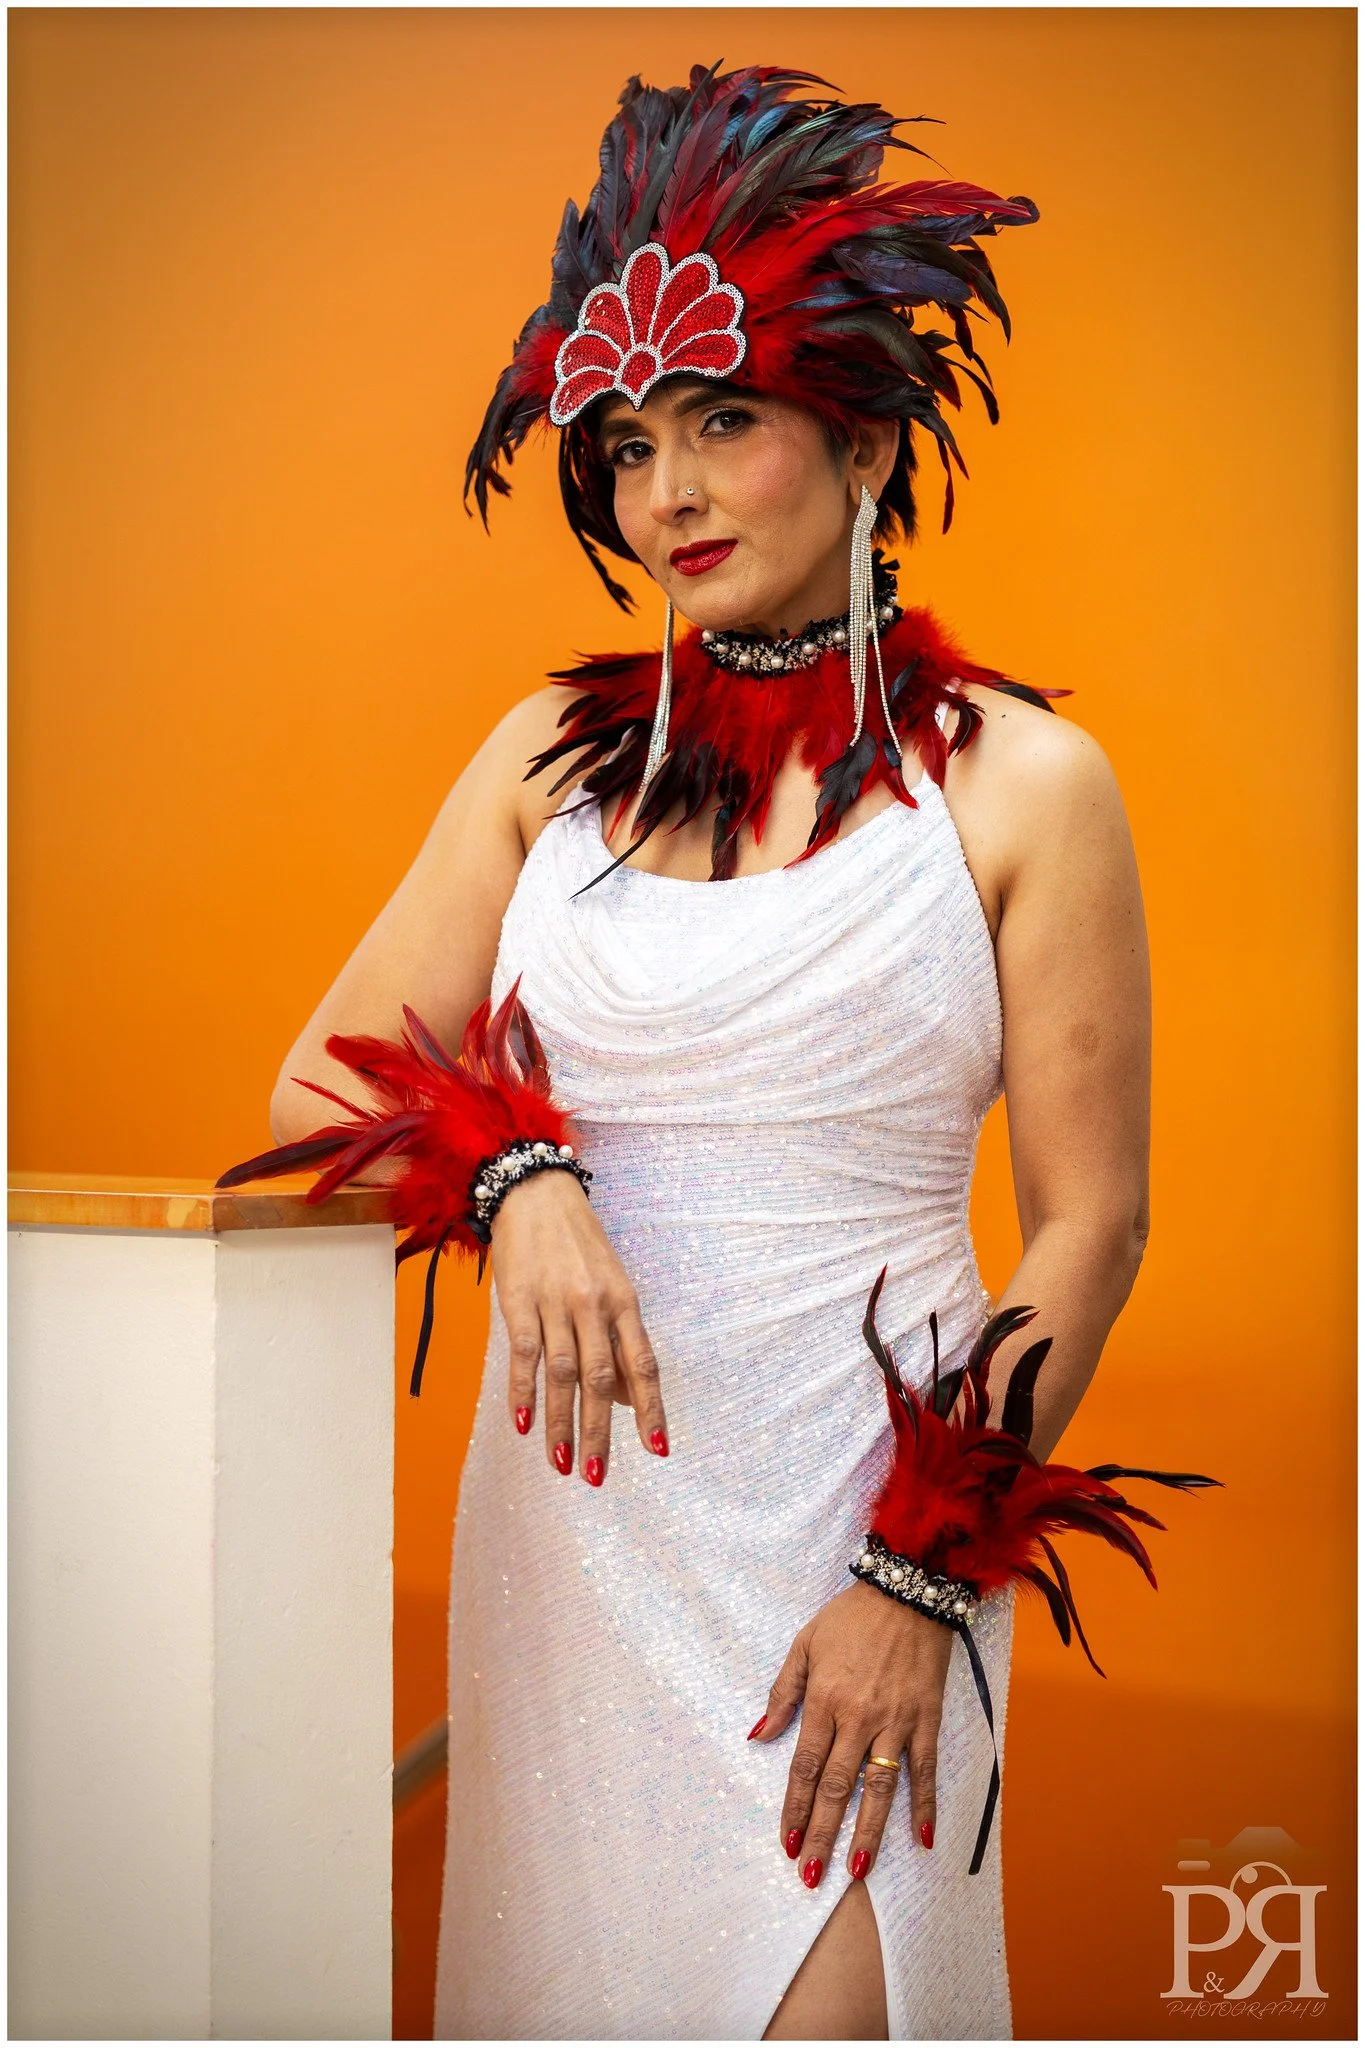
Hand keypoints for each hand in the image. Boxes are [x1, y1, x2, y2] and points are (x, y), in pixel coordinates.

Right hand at [490, 1167, 668, 1483]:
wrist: (536, 1192)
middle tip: (598, 1474)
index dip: (649, 1409)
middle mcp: (593, 1305)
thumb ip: (619, 1337)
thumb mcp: (612, 1282)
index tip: (656, 1449)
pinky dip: (523, 1392)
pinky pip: (524, 1355)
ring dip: (560, 1423)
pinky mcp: (518, 1301)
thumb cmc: (578, 1242)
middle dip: (600, 1431)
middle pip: (600, 1379)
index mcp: (624, 1301)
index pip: (642, 1365)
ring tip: (563, 1463)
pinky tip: (523, 1424)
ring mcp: (555, 1303)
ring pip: (562, 1374)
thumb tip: (627, 1394)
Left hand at [750, 1581, 951, 1885]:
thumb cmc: (850, 1617)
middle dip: (822, 1835)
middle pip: (836, 1788)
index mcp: (824, 1700)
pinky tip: (922, 1838)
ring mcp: (895, 1722)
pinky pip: (924, 1769)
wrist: (906, 1591)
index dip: (795, 1809)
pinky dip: (924, 1804)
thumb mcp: (804, 1645)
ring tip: (856, 1871)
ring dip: (868, 1833)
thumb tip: (759, 1736)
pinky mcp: (926, 1719)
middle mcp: (858, 1718)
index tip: (788, 1844)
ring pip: (878, 1789)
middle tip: (812, 1876)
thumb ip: (782, 1694)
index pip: (805, 1768)